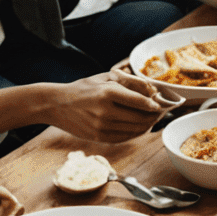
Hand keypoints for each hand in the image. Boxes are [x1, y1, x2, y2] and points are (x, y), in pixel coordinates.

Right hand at [47, 71, 167, 143]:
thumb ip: (130, 82)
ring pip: (135, 129)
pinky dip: (136, 133)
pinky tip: (140, 127)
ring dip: (147, 125)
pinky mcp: (99, 137)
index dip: (154, 104)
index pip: (140, 101)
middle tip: (160, 112)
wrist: (56, 104)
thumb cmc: (83, 88)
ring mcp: (102, 127)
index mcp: (108, 92)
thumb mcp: (105, 77)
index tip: (160, 104)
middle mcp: (105, 111)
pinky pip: (125, 137)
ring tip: (151, 119)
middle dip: (154, 116)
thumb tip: (152, 92)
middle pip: (141, 118)